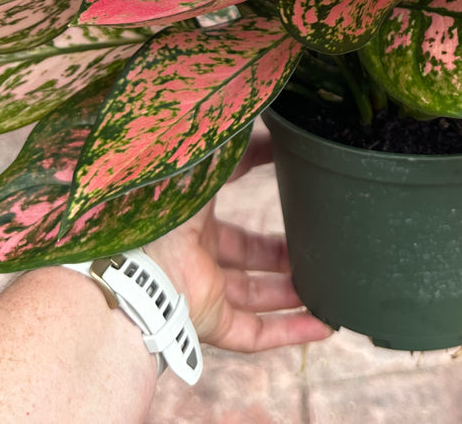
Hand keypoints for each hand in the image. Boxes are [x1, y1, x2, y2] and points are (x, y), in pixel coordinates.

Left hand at [143, 129, 332, 352]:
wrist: (131, 263)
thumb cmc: (159, 206)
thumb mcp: (202, 166)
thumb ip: (234, 149)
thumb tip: (268, 127)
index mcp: (188, 214)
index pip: (227, 196)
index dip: (257, 183)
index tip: (291, 170)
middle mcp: (194, 253)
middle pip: (246, 255)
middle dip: (281, 253)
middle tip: (315, 243)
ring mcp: (201, 290)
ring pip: (254, 296)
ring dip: (291, 293)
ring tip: (330, 285)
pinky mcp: (207, 322)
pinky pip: (253, 334)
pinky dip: (289, 332)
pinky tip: (322, 325)